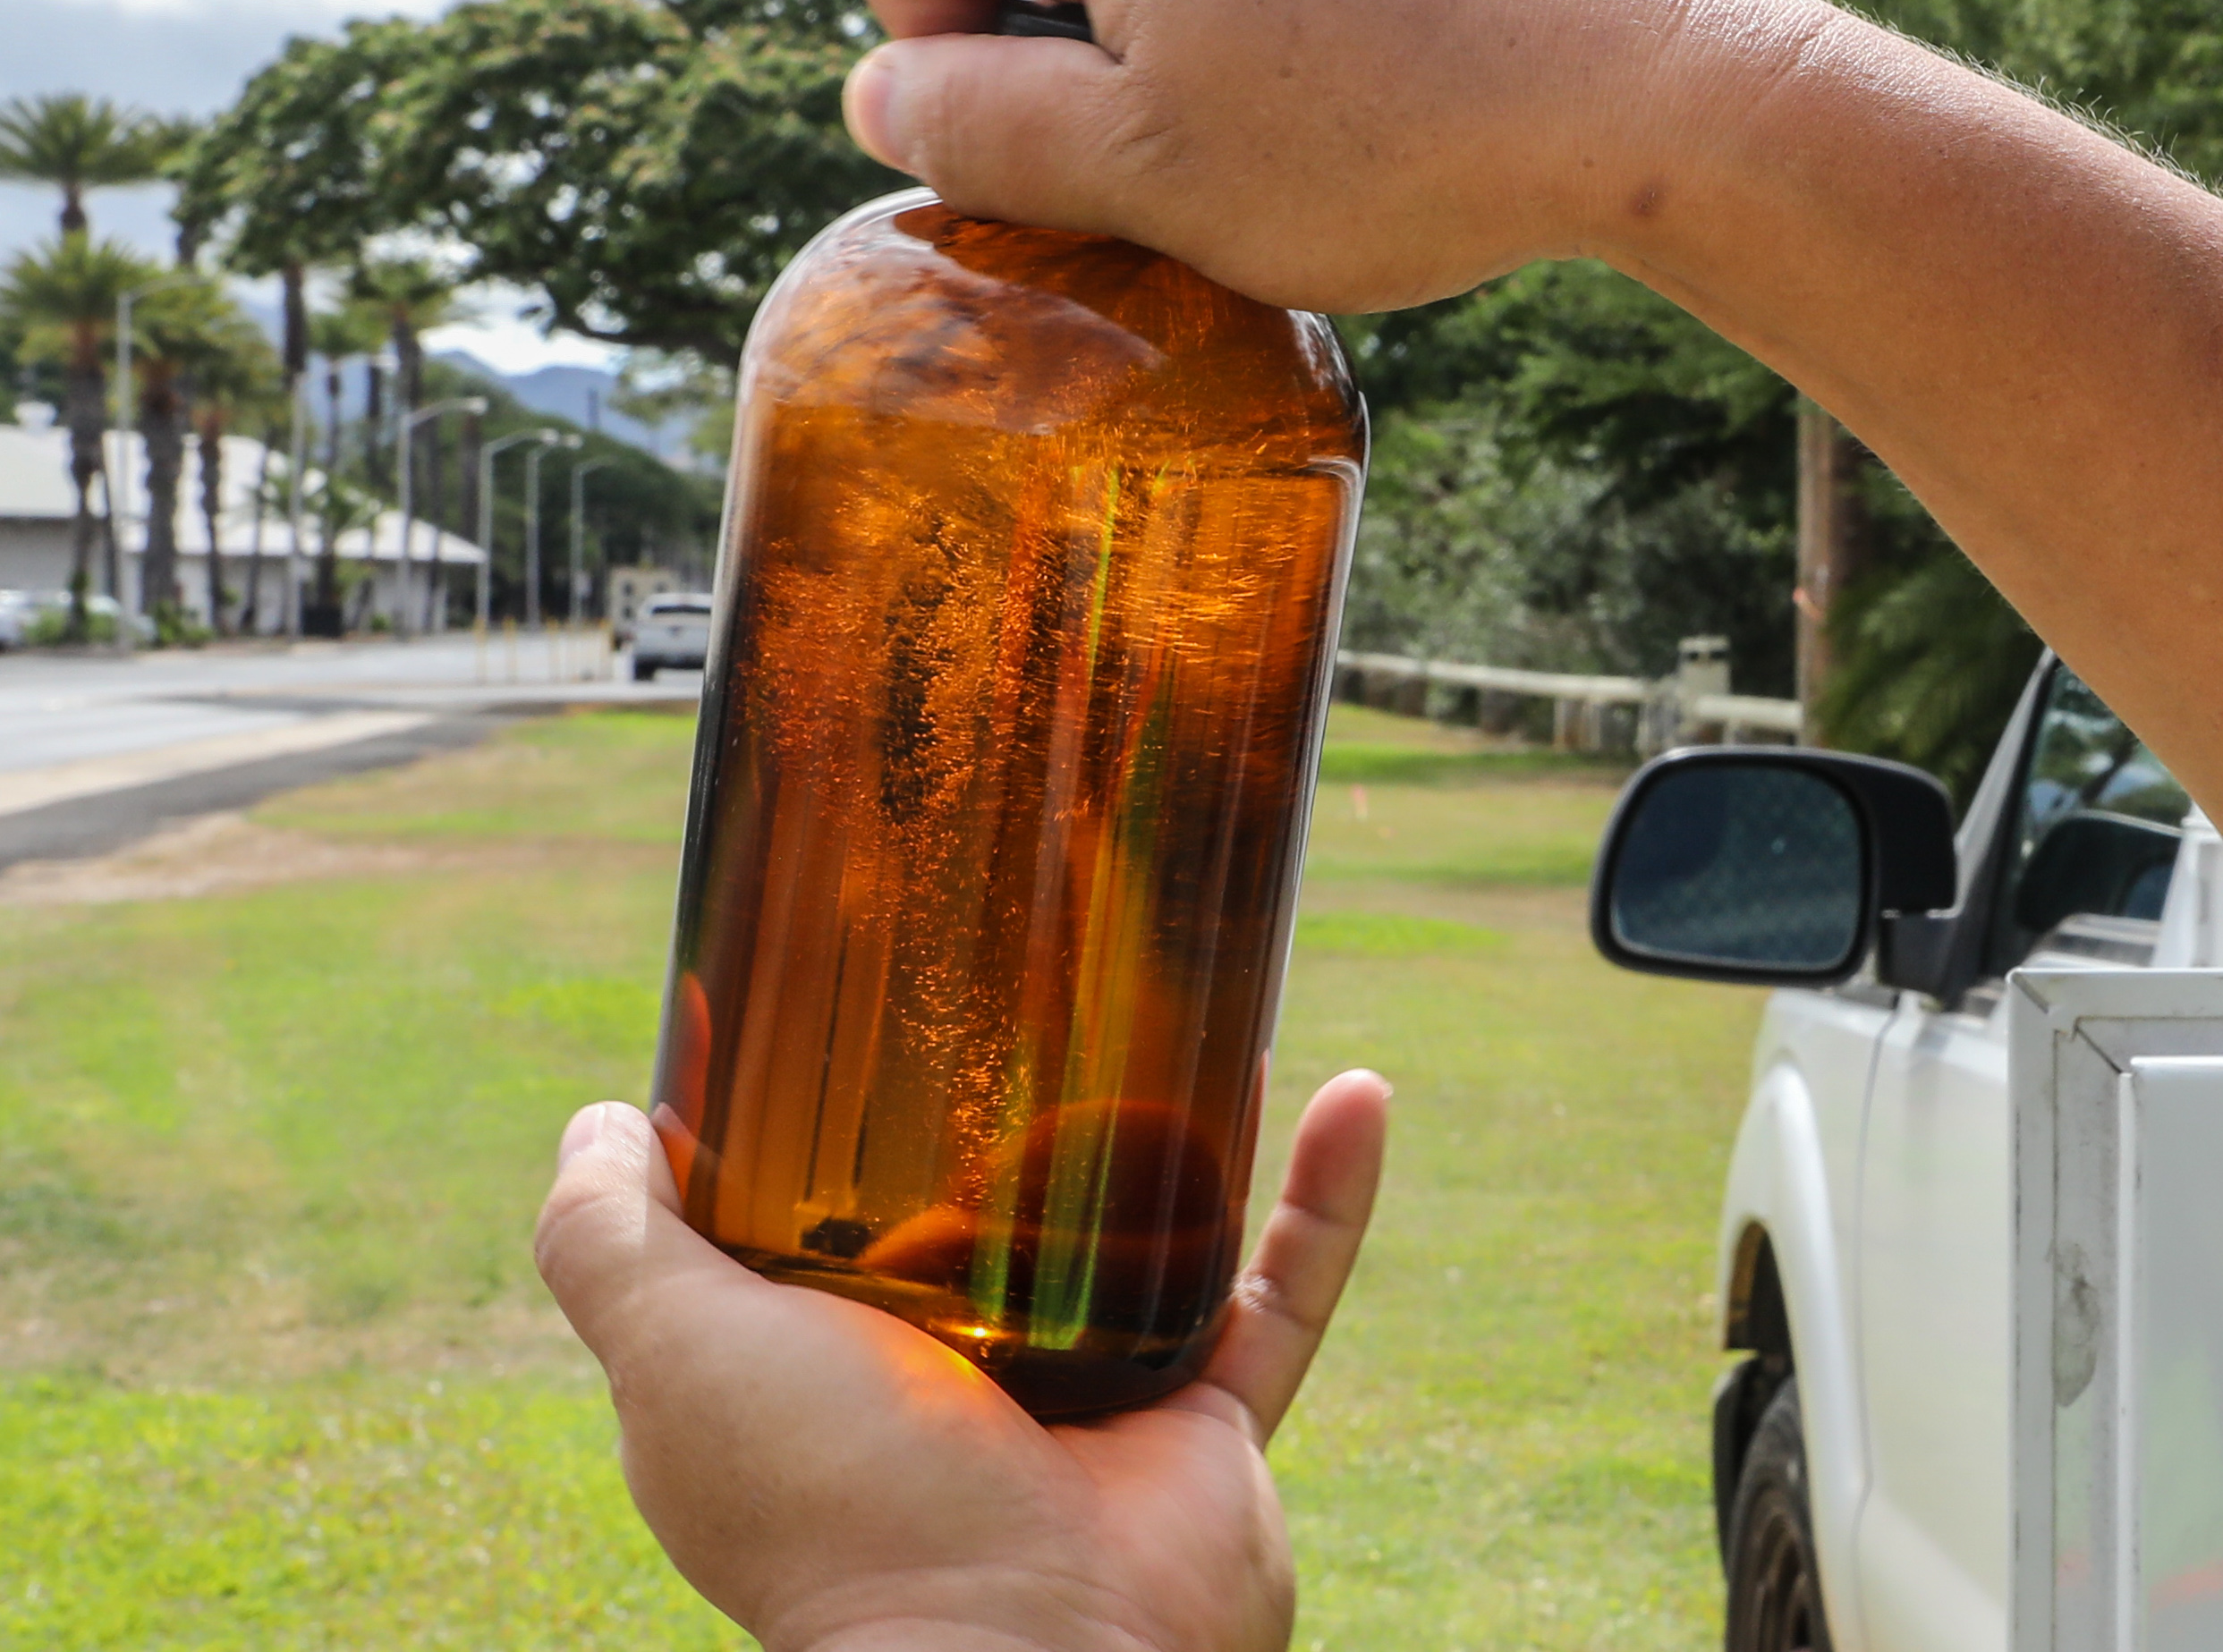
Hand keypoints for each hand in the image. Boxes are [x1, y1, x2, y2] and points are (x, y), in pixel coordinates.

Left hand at [534, 1070, 1391, 1651]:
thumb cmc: (837, 1515)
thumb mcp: (675, 1354)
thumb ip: (609, 1244)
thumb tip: (600, 1117)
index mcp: (827, 1371)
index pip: (829, 1224)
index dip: (842, 1117)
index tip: (871, 993)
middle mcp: (956, 1389)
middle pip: (1002, 1214)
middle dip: (1036, 1104)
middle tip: (1062, 970)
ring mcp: (1093, 1406)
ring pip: (1157, 1236)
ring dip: (1197, 1129)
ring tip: (1210, 1006)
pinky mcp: (1209, 1429)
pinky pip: (1284, 1291)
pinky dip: (1329, 1202)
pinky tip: (1359, 1093)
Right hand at [824, 0, 1802, 313]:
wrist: (1654, 93)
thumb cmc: (1403, 138)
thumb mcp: (1150, 172)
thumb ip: (979, 132)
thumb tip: (880, 95)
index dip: (920, 50)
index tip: (1053, 136)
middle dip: (1061, 59)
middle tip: (1191, 158)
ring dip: (1169, 55)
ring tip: (1296, 136)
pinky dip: (1268, 31)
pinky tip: (1363, 99)